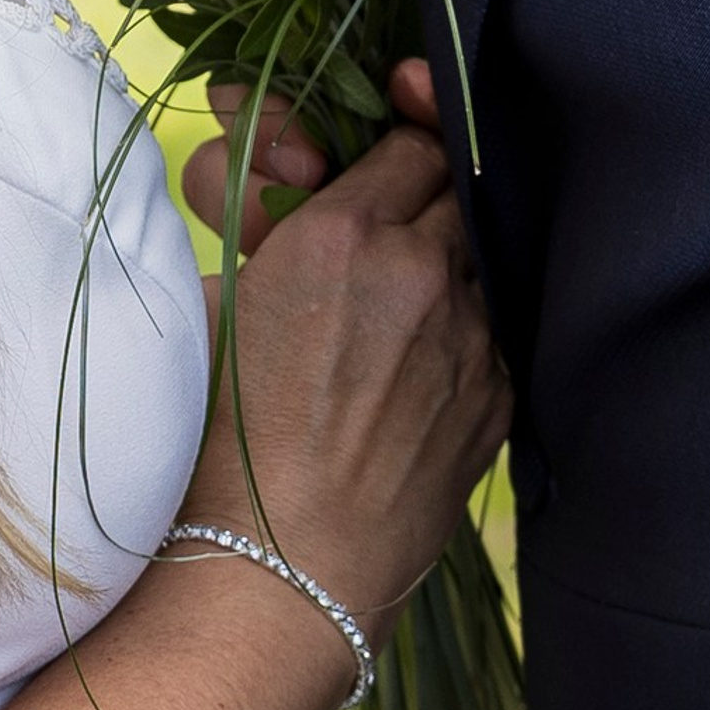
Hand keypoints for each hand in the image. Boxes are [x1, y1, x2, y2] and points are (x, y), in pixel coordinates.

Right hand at [177, 75, 508, 635]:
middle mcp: (419, 271)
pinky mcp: (496, 395)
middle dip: (419, 196)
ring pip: (476, 257)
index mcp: (338, 235)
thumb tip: (302, 192)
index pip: (407, 138)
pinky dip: (458, 331)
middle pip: (452, 186)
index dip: (392, 141)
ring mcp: (470, 336)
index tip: (378, 151)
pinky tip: (413, 368)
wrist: (277, 571)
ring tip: (390, 309)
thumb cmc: (218, 441)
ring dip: (441, 264)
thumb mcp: (213, 304)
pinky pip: (490, 330)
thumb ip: (267, 226)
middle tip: (380, 227)